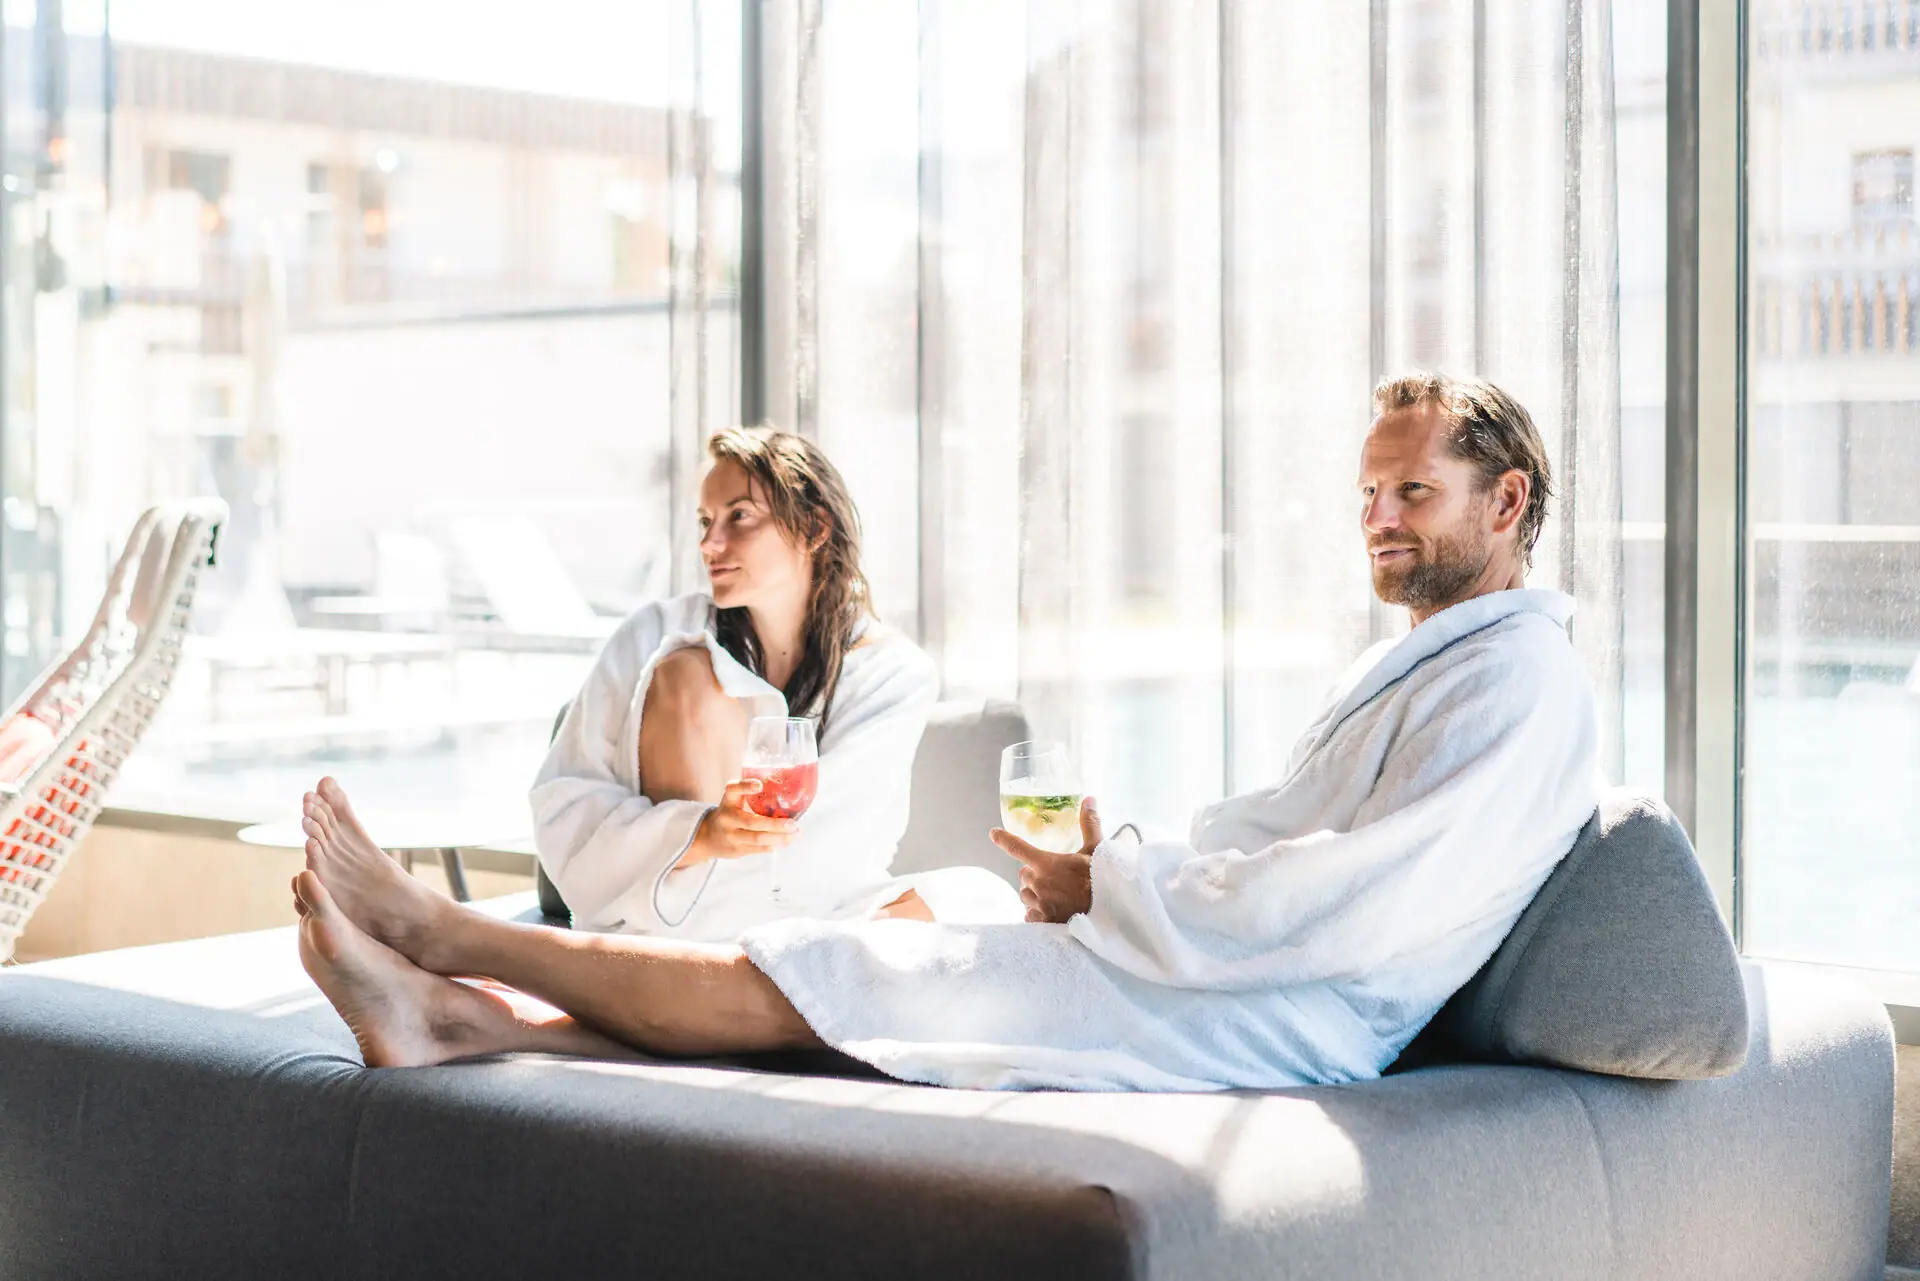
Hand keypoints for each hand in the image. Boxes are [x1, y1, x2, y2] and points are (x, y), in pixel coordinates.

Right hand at [682, 779, 798, 866]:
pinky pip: (759, 849)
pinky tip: (787, 842)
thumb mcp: (733, 800)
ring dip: (780, 838)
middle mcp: (727, 818)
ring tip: (796, 834)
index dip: (745, 786)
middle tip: (793, 823)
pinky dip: (775, 845)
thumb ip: (750, 793)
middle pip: (752, 822)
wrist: (707, 837)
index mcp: (728, 801)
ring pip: (758, 838)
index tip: (759, 784)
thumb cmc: (729, 814)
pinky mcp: (737, 850)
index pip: (733, 789)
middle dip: (775, 824)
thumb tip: (786, 787)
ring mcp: (732, 836)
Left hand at [990, 796, 1102, 923]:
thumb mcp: (1096, 850)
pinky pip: (1030, 915)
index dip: (1003, 839)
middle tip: (1055, 876)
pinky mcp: (1042, 922)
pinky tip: (1054, 911)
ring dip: (1035, 894)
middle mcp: (1038, 883)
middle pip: (1024, 875)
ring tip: (1056, 895)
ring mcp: (1039, 904)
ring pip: (1026, 895)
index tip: (993, 833)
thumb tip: (1089, 799)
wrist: (1111, 913)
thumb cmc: (1103, 880)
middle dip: (1035, 874)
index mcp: (1046, 863)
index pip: (1017, 847)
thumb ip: (1089, 824)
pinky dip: (1038, 913)